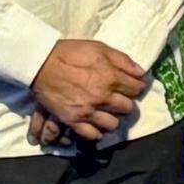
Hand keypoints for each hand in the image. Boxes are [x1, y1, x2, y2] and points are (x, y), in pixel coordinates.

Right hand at [28, 35, 150, 145]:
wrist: (42, 63)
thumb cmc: (71, 53)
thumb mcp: (100, 48)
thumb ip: (123, 60)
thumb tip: (141, 73)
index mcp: (111, 77)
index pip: (137, 89)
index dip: (137, 87)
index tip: (133, 87)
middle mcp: (102, 96)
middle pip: (128, 108)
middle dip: (126, 103)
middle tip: (118, 99)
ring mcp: (88, 111)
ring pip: (113, 124)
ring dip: (113, 118)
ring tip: (107, 112)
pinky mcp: (73, 120)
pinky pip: (93, 135)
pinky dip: (97, 131)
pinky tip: (95, 123)